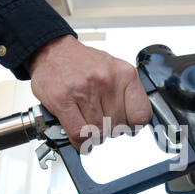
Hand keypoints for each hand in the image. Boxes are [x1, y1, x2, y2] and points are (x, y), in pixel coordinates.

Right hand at [28, 35, 151, 152]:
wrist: (53, 51)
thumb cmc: (83, 63)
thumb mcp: (114, 71)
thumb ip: (126, 95)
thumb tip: (134, 123)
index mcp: (124, 73)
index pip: (141, 115)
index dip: (134, 127)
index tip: (128, 127)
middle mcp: (106, 80)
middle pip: (118, 126)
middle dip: (110, 131)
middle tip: (103, 124)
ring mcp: (84, 90)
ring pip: (99, 132)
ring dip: (94, 136)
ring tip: (89, 126)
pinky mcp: (63, 100)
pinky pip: (79, 133)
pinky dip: (80, 141)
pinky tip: (80, 136)